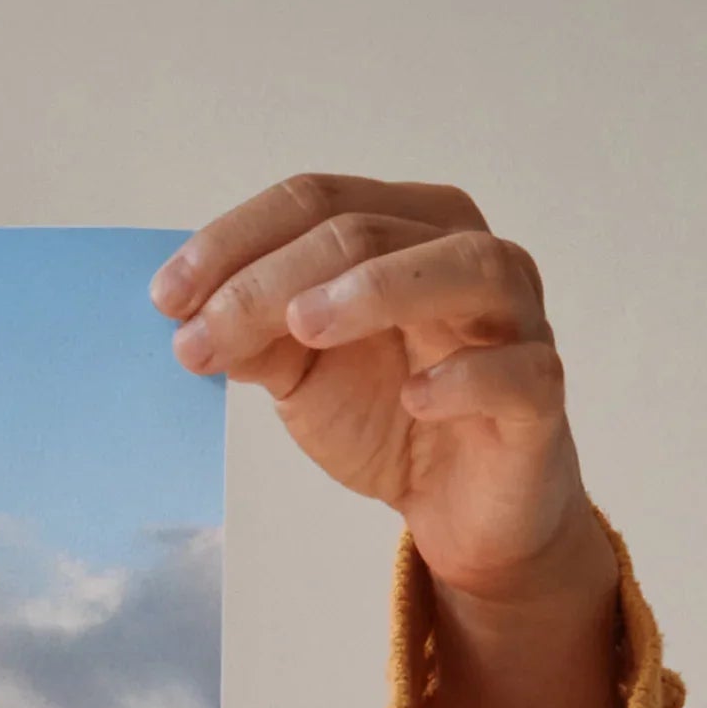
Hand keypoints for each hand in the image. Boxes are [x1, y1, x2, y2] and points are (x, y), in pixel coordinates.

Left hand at [153, 175, 605, 611]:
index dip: (238, 240)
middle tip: (200, 334)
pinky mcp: (540, 393)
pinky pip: (518, 370)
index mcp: (408, 230)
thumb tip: (188, 317)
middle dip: (272, 279)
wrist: (460, 507)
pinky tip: (414, 398)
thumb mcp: (303, 374)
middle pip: (371, 231)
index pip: (319, 200)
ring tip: (301, 325)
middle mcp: (468, 255)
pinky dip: (467, 377)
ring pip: (466, 267)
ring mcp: (516, 319)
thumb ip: (255, 338)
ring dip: (378, 289)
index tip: (166, 297)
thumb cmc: (390, 417)